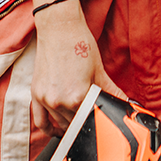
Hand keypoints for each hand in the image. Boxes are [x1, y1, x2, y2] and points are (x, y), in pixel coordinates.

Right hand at [30, 4, 124, 133]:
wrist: (59, 28)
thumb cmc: (79, 45)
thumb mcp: (99, 70)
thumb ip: (111, 92)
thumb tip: (125, 103)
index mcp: (78, 97)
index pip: (91, 119)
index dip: (99, 120)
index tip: (104, 121)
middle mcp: (60, 101)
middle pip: (76, 123)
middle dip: (86, 121)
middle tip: (94, 119)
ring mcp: (46, 99)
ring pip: (60, 123)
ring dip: (70, 125)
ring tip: (80, 123)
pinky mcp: (36, 95)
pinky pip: (40, 121)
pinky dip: (48, 129)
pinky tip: (57, 132)